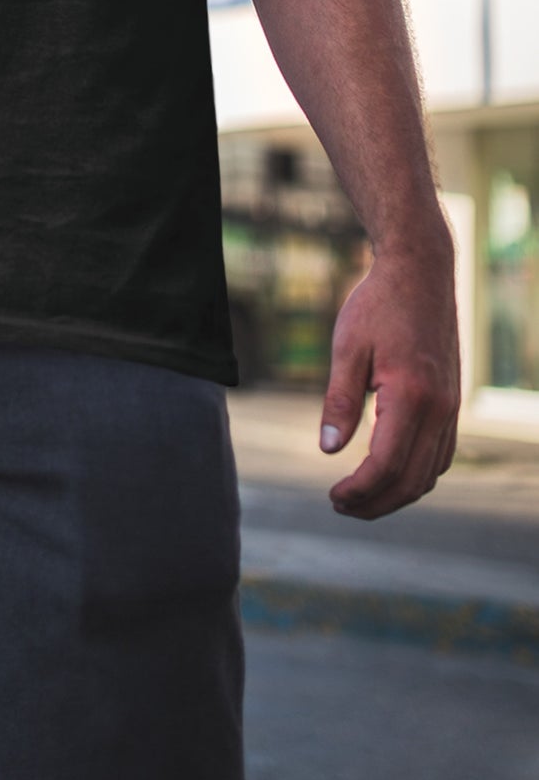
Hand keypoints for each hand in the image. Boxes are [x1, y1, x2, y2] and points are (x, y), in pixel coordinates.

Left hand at [319, 235, 460, 519]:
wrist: (421, 273)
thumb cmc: (378, 305)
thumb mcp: (348, 347)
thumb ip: (339, 400)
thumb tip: (328, 450)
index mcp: (412, 396)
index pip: (386, 465)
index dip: (359, 491)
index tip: (333, 497)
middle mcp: (439, 409)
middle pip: (412, 480)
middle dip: (376, 503)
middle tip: (340, 505)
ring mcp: (451, 408)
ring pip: (430, 474)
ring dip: (397, 494)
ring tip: (359, 497)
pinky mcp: (452, 404)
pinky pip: (440, 455)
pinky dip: (416, 474)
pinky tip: (388, 473)